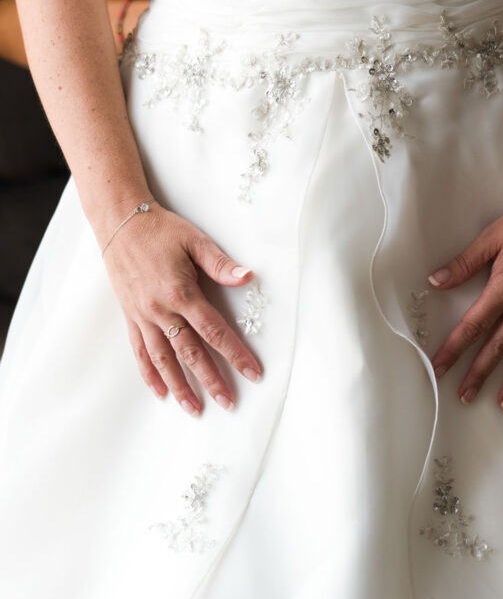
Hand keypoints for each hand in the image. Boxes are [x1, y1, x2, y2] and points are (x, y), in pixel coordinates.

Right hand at [102, 205, 261, 413]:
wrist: (120, 224)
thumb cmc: (161, 230)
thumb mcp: (195, 240)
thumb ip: (220, 264)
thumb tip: (248, 277)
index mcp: (181, 293)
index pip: (214, 331)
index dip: (235, 354)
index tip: (252, 373)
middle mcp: (161, 311)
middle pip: (190, 353)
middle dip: (211, 380)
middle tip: (229, 402)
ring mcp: (143, 317)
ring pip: (164, 360)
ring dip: (180, 386)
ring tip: (195, 409)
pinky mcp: (130, 317)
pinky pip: (140, 352)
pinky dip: (150, 374)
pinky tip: (159, 392)